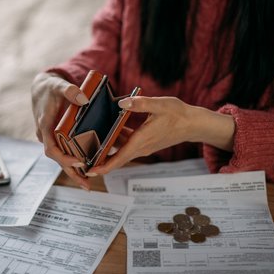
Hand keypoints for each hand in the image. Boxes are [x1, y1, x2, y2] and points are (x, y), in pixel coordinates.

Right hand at [31, 72, 91, 188]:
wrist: (41, 88)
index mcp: (45, 126)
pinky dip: (75, 161)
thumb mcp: (58, 85)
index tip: (79, 162)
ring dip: (74, 171)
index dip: (64, 158)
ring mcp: (52, 138)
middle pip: (58, 159)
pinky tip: (87, 168)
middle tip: (87, 184)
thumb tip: (84, 99)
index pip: (51, 148)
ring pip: (62, 158)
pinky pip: (66, 152)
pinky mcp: (58, 138)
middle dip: (72, 172)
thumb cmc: (49, 87)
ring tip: (87, 185)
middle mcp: (47, 136)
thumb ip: (70, 91)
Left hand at [85, 96, 234, 175]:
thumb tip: (121, 102)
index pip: (119, 158)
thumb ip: (140, 103)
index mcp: (141, 140)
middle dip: (99, 162)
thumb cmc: (178, 114)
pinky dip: (116, 142)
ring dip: (106, 151)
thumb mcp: (160, 104)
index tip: (90, 171)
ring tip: (88, 146)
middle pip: (116, 159)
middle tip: (80, 161)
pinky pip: (127, 146)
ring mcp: (143, 146)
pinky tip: (107, 131)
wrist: (193, 124)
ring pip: (120, 152)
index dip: (104, 166)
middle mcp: (141, 147)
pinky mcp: (145, 142)